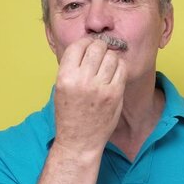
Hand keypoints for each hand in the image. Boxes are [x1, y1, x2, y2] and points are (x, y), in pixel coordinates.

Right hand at [53, 38, 126, 155]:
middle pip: (97, 47)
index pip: (78, 46)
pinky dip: (119, 67)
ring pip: (111, 56)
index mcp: (65, 77)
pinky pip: (122, 69)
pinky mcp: (115, 94)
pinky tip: (114, 73)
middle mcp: (82, 80)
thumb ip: (73, 67)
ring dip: (110, 57)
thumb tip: (88, 46)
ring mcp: (100, 88)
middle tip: (99, 54)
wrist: (79, 140)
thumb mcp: (61, 88)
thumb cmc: (69, 113)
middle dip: (99, 47)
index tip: (88, 46)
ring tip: (106, 65)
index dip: (85, 43)